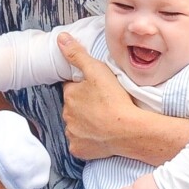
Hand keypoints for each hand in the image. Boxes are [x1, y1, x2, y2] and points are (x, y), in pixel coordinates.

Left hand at [58, 32, 135, 159]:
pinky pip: (80, 143)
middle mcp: (66, 115)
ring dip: (86, 123)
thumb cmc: (114, 99)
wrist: (128, 130)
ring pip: (76, 125)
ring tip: (104, 120)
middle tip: (103, 105)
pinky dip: (88, 140)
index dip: (83, 88)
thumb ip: (77, 54)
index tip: (96, 90)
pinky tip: (100, 136)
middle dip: (83, 106)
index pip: (72, 88)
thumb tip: (60, 38)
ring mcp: (72, 134)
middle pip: (73, 107)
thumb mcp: (96, 70)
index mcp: (69, 95)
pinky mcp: (79, 150)